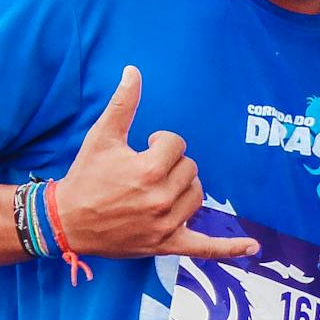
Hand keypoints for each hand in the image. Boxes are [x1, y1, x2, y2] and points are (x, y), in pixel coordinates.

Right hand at [58, 66, 256, 259]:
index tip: (144, 149)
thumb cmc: (85, 176)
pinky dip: (228, 248)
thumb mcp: (101, 137)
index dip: (161, 143)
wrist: (67, 221)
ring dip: (185, 189)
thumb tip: (134, 70)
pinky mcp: (166, 245)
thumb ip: (123, 103)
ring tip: (160, 189)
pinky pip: (204, 247)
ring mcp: (166, 224)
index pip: (177, 145)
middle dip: (172, 165)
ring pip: (197, 195)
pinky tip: (252, 246)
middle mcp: (161, 198)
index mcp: (148, 170)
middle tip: (146, 171)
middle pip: (191, 169)